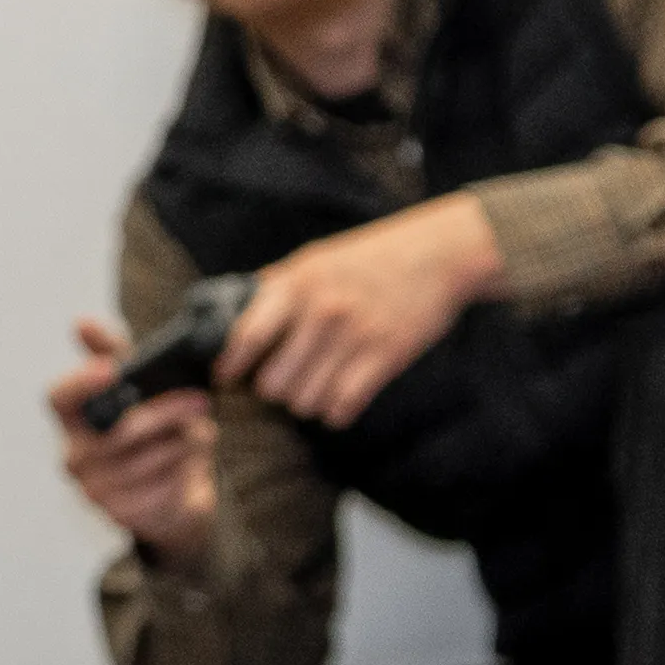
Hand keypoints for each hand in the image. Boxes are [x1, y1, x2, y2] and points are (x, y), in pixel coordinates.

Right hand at [51, 316, 220, 560]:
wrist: (171, 498)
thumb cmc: (150, 435)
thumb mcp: (137, 390)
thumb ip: (111, 353)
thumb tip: (80, 322)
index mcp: (74, 421)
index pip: (60, 398)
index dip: (81, 382)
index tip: (112, 369)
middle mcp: (75, 457)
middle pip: (123, 430)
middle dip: (167, 413)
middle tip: (201, 403)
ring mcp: (96, 490)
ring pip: (150, 459)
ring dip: (184, 444)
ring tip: (198, 436)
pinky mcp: (123, 515)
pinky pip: (164, 487)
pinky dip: (186, 472)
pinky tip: (191, 466)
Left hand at [223, 195, 504, 424]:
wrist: (437, 254)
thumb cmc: (371, 258)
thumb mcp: (317, 260)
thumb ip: (278, 287)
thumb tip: (235, 316)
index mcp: (298, 283)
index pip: (248, 336)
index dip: (231, 365)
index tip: (226, 378)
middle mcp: (323, 310)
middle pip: (274, 384)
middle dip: (277, 389)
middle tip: (287, 381)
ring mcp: (355, 335)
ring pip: (306, 402)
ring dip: (309, 401)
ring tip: (319, 385)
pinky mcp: (386, 357)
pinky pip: (342, 407)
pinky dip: (337, 411)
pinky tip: (341, 396)